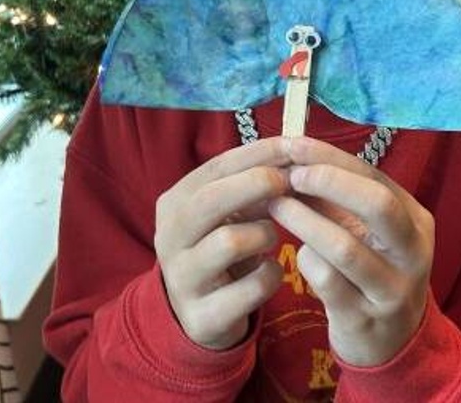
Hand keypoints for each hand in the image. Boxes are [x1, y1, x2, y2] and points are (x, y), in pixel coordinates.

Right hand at [154, 137, 290, 350]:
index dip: (257, 153)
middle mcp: (168, 238)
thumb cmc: (220, 248)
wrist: (199, 314)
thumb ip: (250, 184)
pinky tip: (268, 271)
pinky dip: (270, 275)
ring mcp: (182, 278)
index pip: (215, 167)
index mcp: (174, 203)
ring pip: (230, 241)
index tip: (292, 145)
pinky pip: (251, 286)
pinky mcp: (202, 316)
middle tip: (288, 183)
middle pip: (212, 199)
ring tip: (269, 238)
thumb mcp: (226, 212)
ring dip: (264, 234)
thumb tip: (292, 153)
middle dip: (256, 184)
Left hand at [267, 136, 433, 365]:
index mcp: (414, 219)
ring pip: (345, 247)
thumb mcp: (365, 229)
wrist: (390, 342)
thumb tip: (293, 155)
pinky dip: (306, 260)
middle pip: (377, 204)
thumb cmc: (370, 268)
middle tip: (290, 176)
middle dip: (329, 182)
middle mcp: (413, 252)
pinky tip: (298, 254)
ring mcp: (393, 289)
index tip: (294, 145)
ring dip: (303, 220)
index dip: (331, 157)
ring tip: (276, 205)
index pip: (374, 175)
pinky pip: (327, 281)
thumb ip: (336, 195)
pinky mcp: (365, 319)